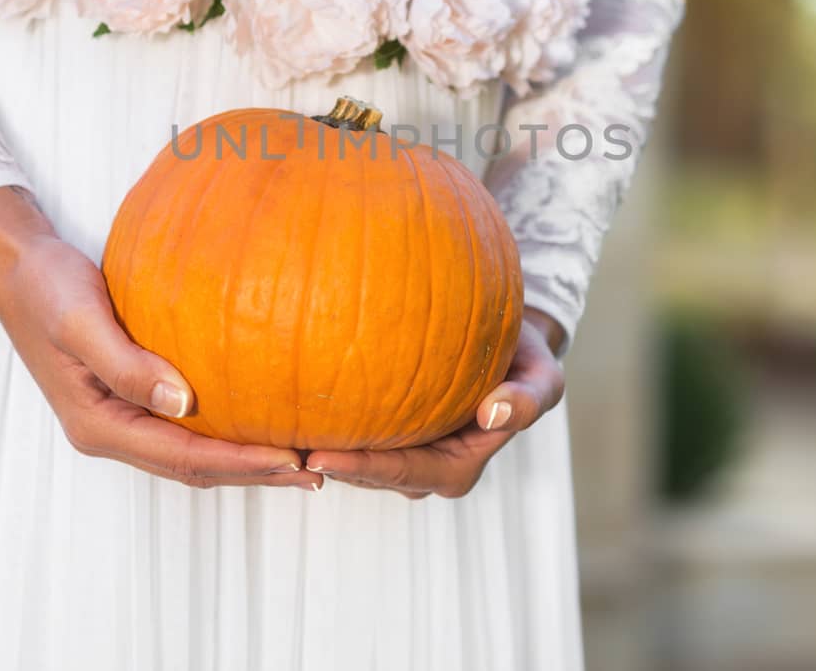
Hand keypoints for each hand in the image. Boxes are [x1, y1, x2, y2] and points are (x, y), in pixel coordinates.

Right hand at [0, 187, 319, 490]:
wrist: (19, 266)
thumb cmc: (46, 288)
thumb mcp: (81, 322)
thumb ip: (127, 366)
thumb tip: (184, 404)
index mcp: (98, 425)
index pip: (184, 458)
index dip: (241, 464)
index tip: (292, 462)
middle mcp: (111, 430)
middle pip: (194, 467)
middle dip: (254, 473)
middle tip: (314, 473)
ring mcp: (121, 415)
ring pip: (192, 451)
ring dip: (244, 457)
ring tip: (299, 455)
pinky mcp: (132, 393)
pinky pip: (186, 423)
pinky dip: (225, 427)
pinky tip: (261, 412)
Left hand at [303, 308, 565, 498]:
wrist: (511, 340)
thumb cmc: (527, 361)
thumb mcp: (543, 378)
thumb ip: (527, 399)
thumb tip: (491, 413)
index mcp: (455, 470)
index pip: (399, 474)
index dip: (358, 469)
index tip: (317, 456)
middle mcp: (424, 471)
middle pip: (365, 473)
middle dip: (323, 464)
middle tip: (277, 446)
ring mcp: (403, 452)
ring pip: (353, 454)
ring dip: (317, 444)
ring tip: (271, 428)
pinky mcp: (387, 427)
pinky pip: (354, 426)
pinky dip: (327, 417)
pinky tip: (287, 397)